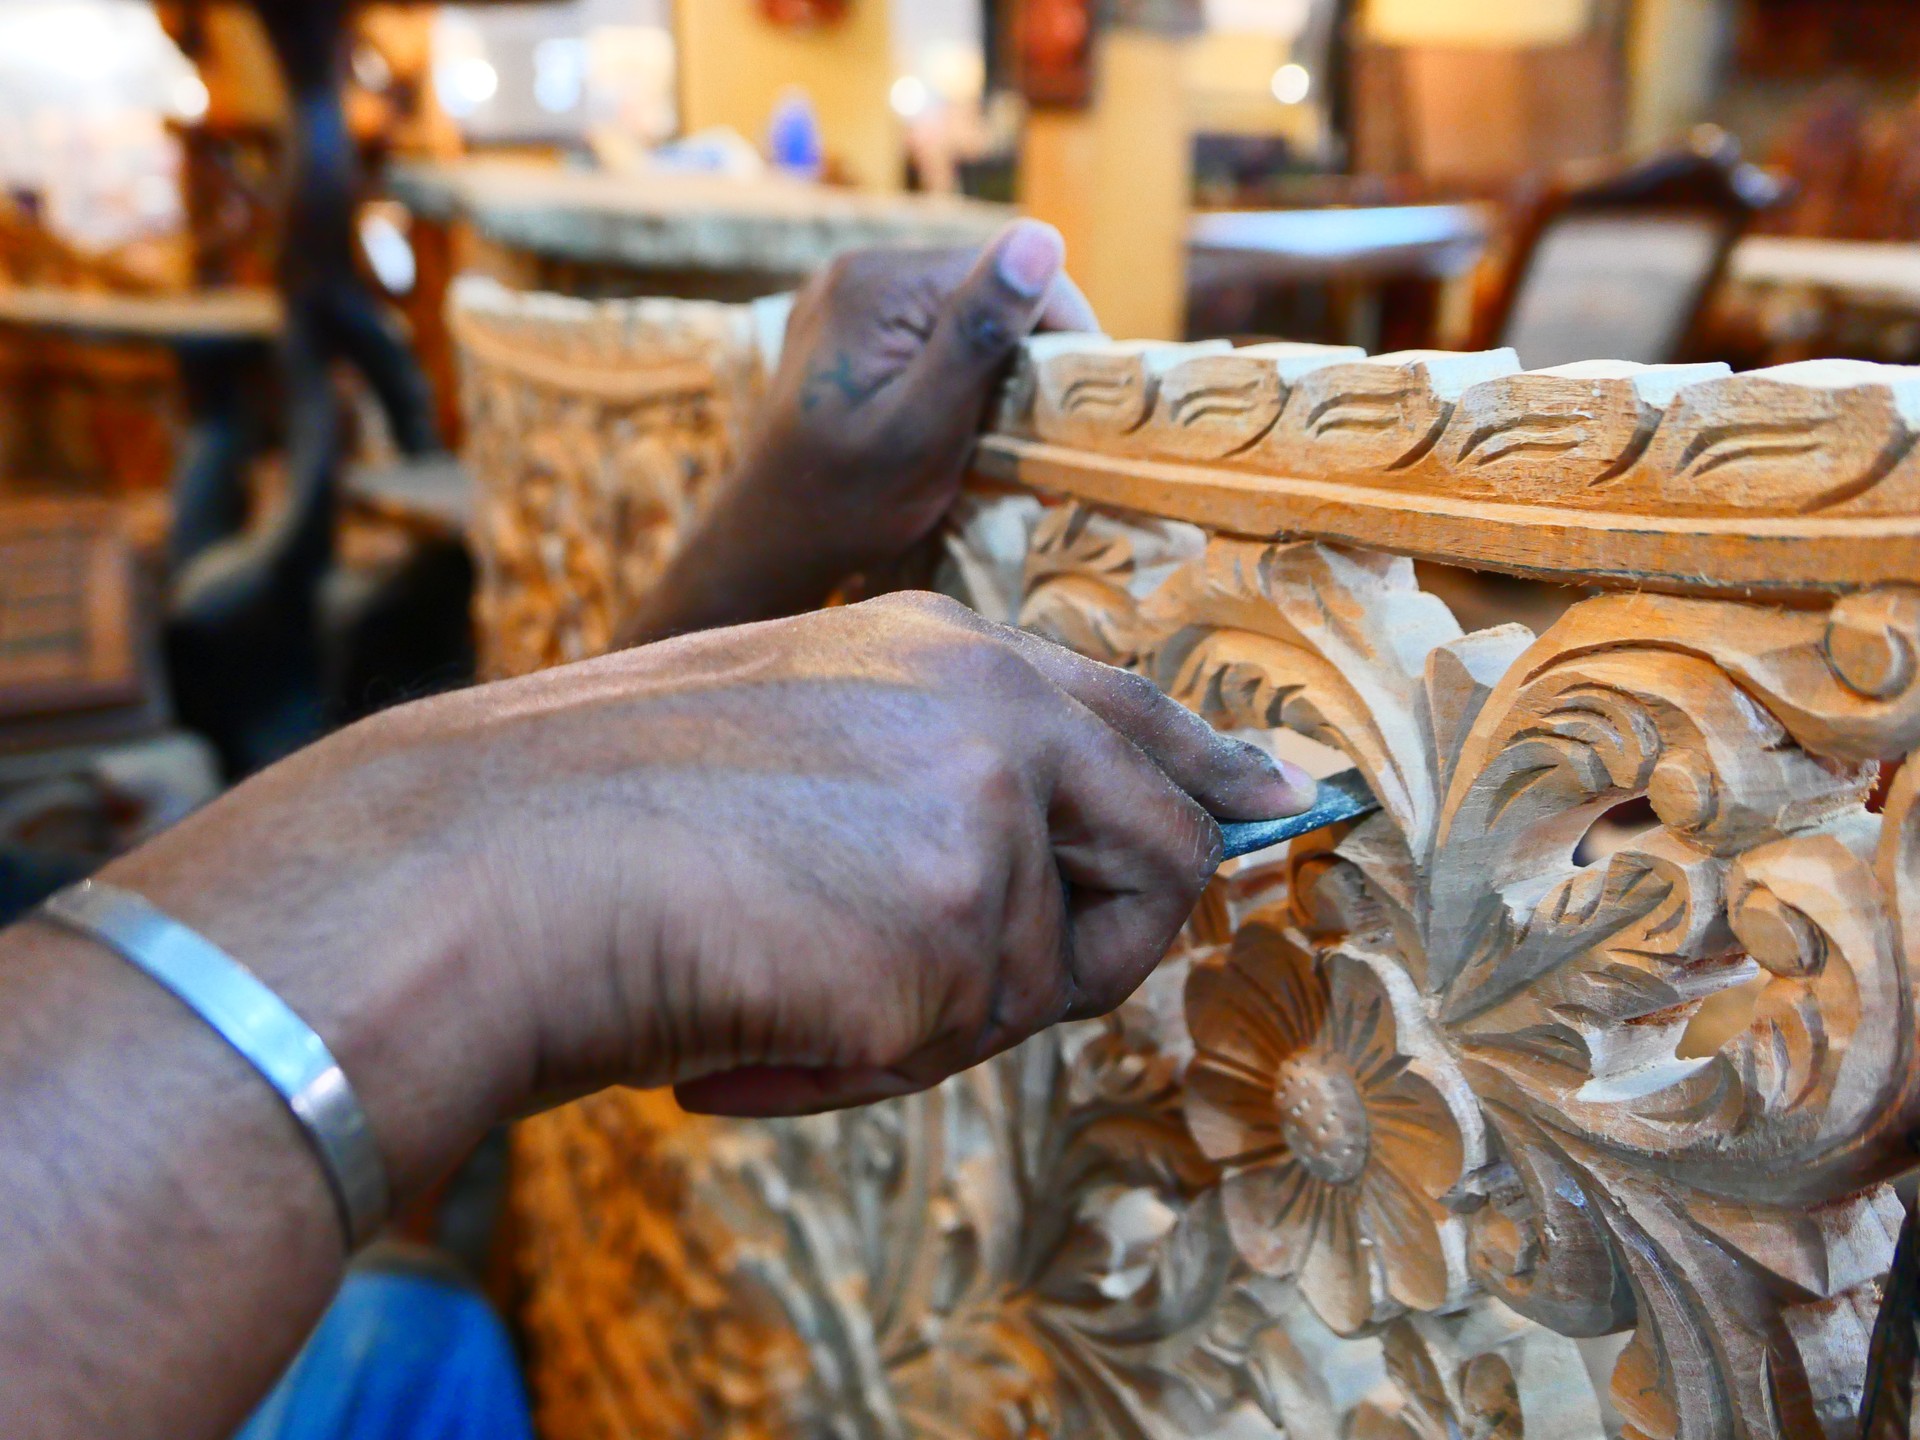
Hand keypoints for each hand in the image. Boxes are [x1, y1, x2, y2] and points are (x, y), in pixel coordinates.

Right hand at [104, 595, 1310, 1183]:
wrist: (501, 863)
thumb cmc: (606, 816)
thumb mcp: (793, 737)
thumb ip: (931, 773)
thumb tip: (1025, 874)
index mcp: (942, 648)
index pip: (1129, 709)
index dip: (1210, 766)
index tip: (1270, 801)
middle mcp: (993, 703)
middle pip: (1162, 848)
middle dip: (1099, 945)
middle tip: (965, 992)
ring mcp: (991, 802)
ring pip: (1056, 972)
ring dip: (943, 1014)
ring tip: (803, 990)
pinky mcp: (968, 914)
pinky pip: (976, 1038)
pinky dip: (875, 1063)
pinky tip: (770, 1027)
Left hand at [624, 222, 1097, 642]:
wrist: (770, 545)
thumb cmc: (849, 502)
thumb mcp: (925, 426)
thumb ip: (978, 334)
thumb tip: (1041, 237)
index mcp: (879, 282)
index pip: (1008, 268)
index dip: (1058, 330)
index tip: (1080, 404)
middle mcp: (857, 270)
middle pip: (984, 288)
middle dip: (1024, 354)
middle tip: (1043, 433)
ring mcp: (845, 298)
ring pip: (959, 312)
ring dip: (993, 367)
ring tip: (1004, 437)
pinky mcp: (844, 331)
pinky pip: (923, 333)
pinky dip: (954, 374)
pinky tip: (956, 424)